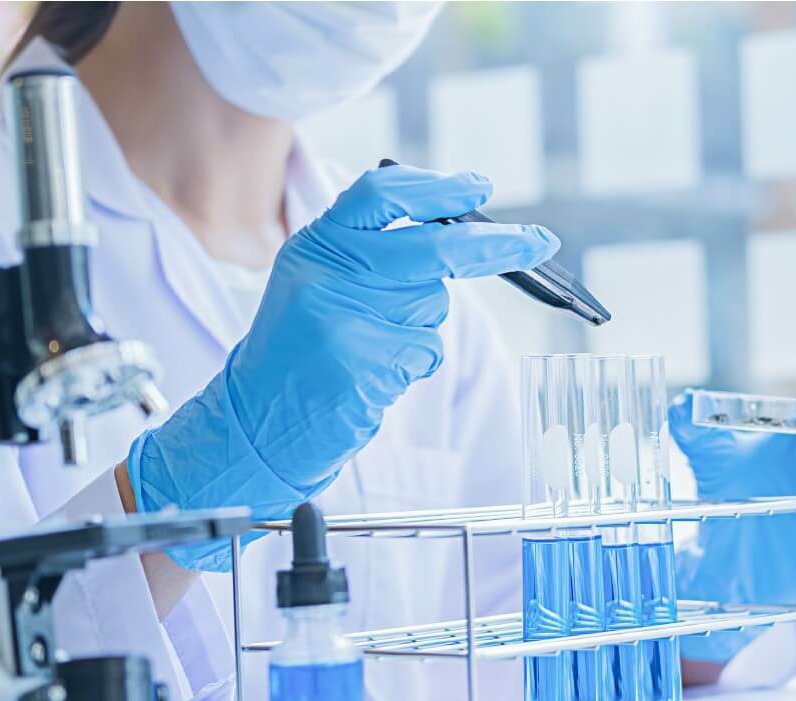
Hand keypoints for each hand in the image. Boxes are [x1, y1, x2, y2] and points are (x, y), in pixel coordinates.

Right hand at [126, 165, 559, 569]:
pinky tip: (374, 374)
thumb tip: (458, 230)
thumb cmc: (299, 351)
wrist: (256, 420)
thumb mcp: (317, 284)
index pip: (380, 194)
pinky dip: (413, 363)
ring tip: (373, 347)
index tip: (479, 185)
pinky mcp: (361, 364)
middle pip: (431, 248)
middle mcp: (325, 274)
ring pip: (432, 306)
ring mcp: (342, 320)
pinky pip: (425, 351)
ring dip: (422, 326)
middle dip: (493, 246)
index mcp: (315, 245)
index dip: (437, 187)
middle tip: (539, 242)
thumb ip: (371, 253)